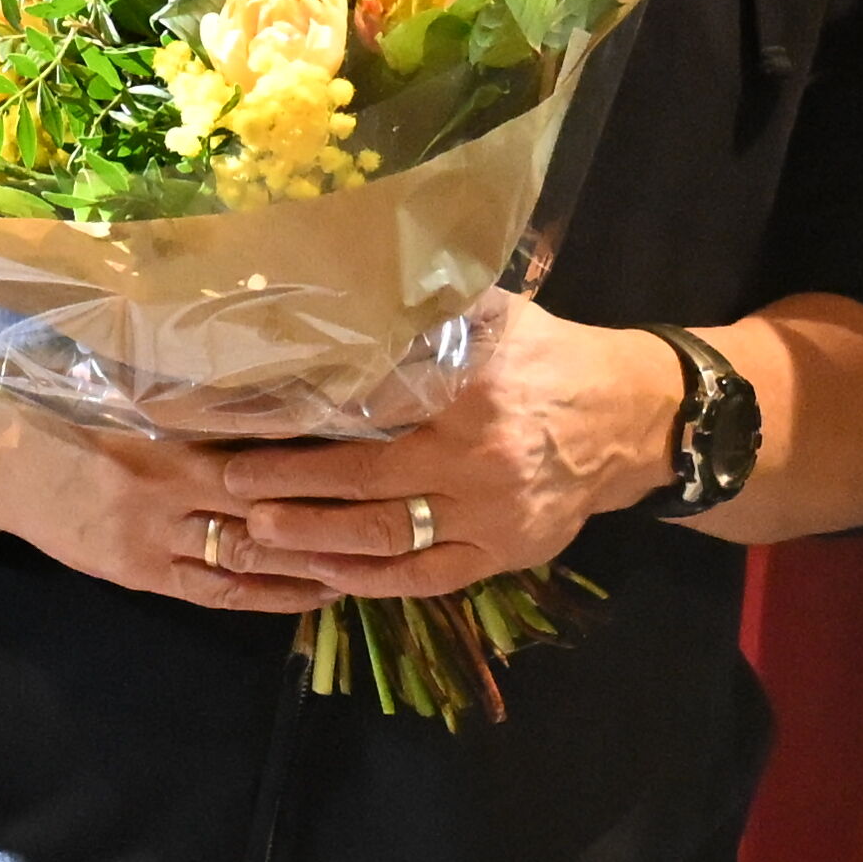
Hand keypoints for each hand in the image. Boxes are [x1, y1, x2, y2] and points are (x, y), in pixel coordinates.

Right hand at [0, 399, 346, 621]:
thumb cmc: (68, 407)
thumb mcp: (127, 382)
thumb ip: (196, 387)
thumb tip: (283, 376)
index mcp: (161, 420)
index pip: (254, 427)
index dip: (316, 434)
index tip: (376, 428)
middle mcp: (162, 477)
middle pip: (265, 494)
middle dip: (330, 501)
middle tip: (396, 499)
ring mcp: (151, 532)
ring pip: (250, 549)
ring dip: (314, 554)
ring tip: (375, 552)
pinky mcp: (141, 572)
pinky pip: (218, 591)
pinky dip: (273, 594)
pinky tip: (319, 591)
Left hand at [204, 294, 674, 596]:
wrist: (633, 419)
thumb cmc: (548, 358)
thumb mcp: (495, 314)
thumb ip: (428, 309)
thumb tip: (348, 280)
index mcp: (468, 389)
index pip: (368, 409)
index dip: (302, 420)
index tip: (245, 420)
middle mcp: (476, 457)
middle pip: (364, 481)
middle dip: (288, 487)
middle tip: (229, 487)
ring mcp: (490, 514)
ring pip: (387, 538)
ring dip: (315, 540)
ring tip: (258, 535)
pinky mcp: (504, 554)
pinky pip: (426, 577)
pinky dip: (370, 580)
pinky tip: (324, 574)